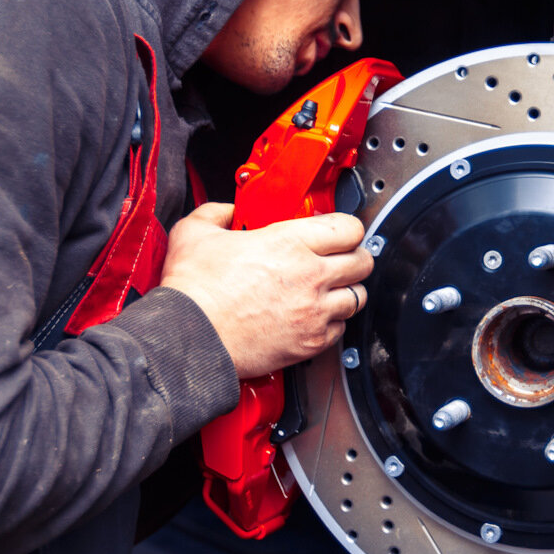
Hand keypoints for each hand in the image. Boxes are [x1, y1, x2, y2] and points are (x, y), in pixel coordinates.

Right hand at [156, 202, 373, 379]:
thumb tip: (226, 212)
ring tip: (329, 290)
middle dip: (354, 257)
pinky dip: (332, 323)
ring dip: (346, 291)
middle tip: (340, 259)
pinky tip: (314, 317)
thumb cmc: (194, 292)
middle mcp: (310, 275)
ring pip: (358, 297)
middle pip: (363, 261)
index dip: (347, 228)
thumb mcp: (194, 233)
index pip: (349, 228)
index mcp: (289, 242)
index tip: (339, 232)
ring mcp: (314, 311)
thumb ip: (216, 213)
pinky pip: (341, 329)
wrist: (190, 337)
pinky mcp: (310, 342)